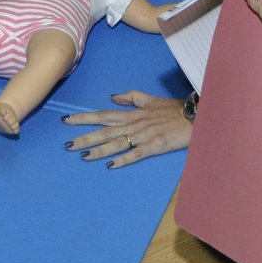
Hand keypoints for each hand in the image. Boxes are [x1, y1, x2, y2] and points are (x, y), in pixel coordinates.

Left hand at [63, 90, 192, 167]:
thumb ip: (131, 97)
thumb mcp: (151, 99)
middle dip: (85, 137)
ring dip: (100, 150)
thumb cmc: (173, 109)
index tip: (66, 120)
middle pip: (105, 131)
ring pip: (117, 143)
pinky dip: (123, 159)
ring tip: (83, 155)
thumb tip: (113, 97)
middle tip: (67, 145)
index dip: (84, 118)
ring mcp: (144, 135)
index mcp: (132, 113)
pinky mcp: (155, 145)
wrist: (194, 116)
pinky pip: (136, 153)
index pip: (103, 115)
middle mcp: (134, 124)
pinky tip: (111, 165)